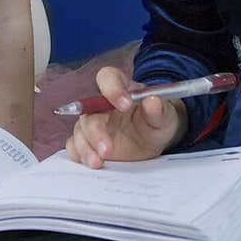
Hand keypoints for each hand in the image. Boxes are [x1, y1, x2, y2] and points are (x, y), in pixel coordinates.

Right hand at [65, 66, 185, 167]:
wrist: (155, 138)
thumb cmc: (156, 120)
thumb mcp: (164, 115)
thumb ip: (159, 109)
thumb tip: (153, 101)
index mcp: (120, 88)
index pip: (108, 78)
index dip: (113, 89)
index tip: (126, 105)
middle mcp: (101, 105)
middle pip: (89, 111)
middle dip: (95, 131)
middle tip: (108, 149)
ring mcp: (93, 125)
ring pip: (80, 131)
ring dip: (85, 147)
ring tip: (97, 162)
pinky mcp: (89, 143)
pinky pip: (75, 147)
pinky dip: (79, 155)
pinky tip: (90, 163)